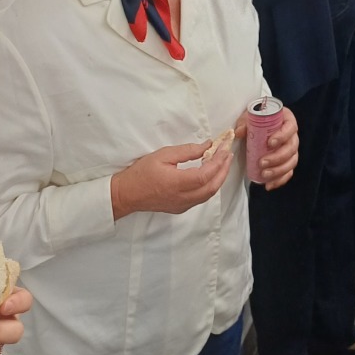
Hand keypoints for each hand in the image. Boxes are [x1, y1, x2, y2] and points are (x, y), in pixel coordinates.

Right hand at [110, 140, 235, 220]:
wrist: (127, 194)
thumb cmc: (142, 172)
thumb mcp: (163, 155)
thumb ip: (187, 151)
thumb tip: (207, 146)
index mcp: (177, 183)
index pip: (206, 175)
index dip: (218, 161)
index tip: (224, 148)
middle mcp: (182, 198)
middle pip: (212, 187)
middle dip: (224, 170)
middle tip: (228, 154)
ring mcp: (182, 205)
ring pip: (208, 195)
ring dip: (219, 178)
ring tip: (222, 162)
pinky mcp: (180, 208)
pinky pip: (201, 198)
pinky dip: (210, 185)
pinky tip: (210, 174)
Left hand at [233, 107, 298, 190]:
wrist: (258, 127)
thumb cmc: (257, 120)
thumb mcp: (249, 117)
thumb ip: (244, 123)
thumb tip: (239, 132)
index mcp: (287, 121)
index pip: (290, 128)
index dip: (283, 136)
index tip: (270, 143)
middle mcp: (292, 136)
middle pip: (292, 148)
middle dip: (278, 158)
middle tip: (262, 163)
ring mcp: (291, 150)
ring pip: (292, 162)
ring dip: (279, 171)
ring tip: (264, 175)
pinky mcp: (287, 162)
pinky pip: (288, 173)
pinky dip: (280, 180)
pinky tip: (269, 185)